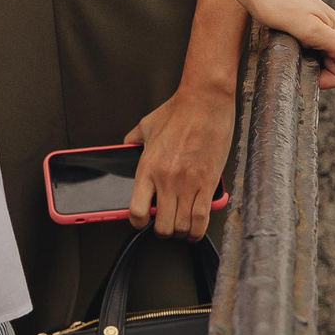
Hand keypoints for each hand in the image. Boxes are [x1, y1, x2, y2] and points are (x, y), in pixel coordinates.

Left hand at [124, 83, 235, 238]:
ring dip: (181, 232)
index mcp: (147, 168)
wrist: (205, 101)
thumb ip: (133, 140)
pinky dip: (197, 230)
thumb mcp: (146, 125)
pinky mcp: (208, 183)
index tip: (143, 221)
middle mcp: (166, 180)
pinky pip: (202, 218)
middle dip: (163, 231)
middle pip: (162, 226)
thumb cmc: (177, 111)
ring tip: (181, 227)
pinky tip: (195, 230)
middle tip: (165, 225)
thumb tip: (126, 148)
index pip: (136, 211)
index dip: (138, 222)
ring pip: (182, 226)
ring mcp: (188, 183)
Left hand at [242, 0, 334, 89]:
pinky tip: (290, 43)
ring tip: (292, 48)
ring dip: (309, 62)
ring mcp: (323, 29)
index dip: (326, 78)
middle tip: (296, 56)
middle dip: (318, 70)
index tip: (305, 68)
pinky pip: (313, 51)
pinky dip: (302, 54)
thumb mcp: (307, 28)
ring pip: (323, 60)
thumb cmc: (278, 4)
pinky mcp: (310, 28)